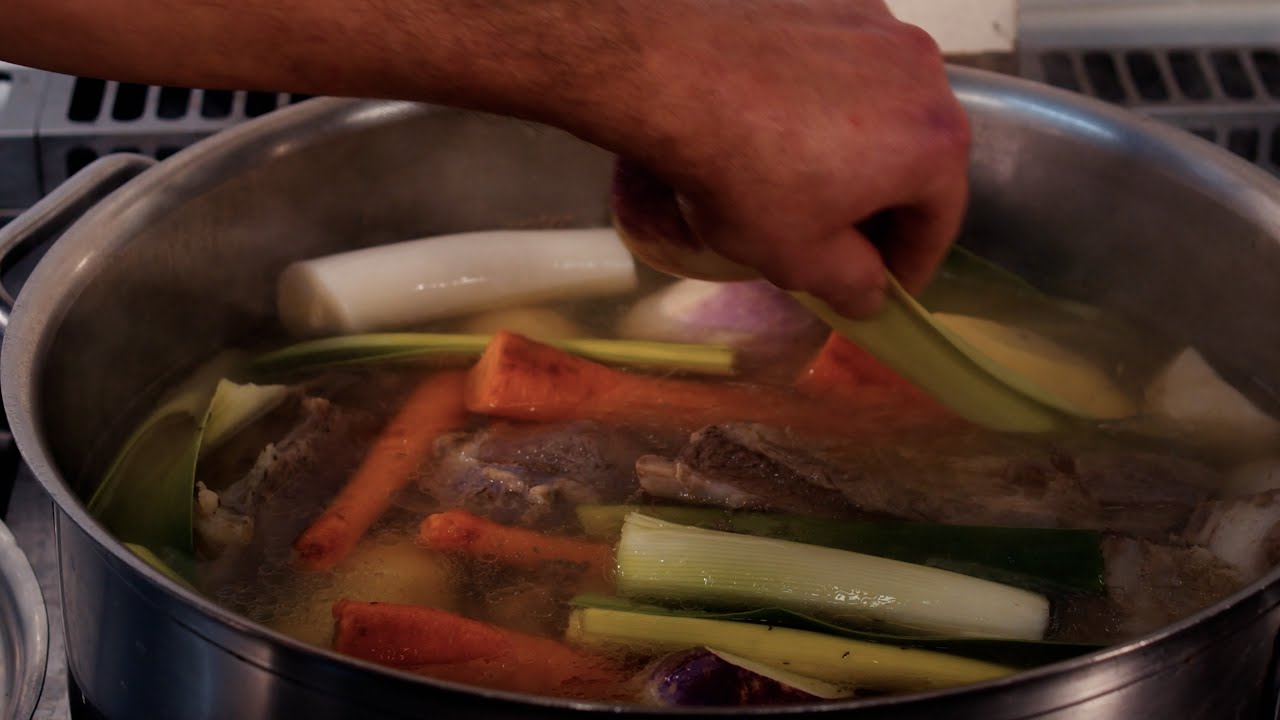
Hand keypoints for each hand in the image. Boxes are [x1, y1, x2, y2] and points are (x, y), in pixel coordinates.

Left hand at [578, 0, 970, 317]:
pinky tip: (783, 125)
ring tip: (809, 180)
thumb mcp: (799, 257)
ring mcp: (877, 26)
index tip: (885, 288)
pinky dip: (828, 101)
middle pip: (918, 155)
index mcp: (933, 140)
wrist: (671, 75)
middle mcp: (922, 72)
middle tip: (846, 241)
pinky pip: (844, 66)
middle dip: (885, 205)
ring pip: (884, 107)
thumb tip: (870, 293)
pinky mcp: (831, 2)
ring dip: (859, 150)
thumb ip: (851, 283)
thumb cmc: (743, 173)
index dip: (911, 265)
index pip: (940, 218)